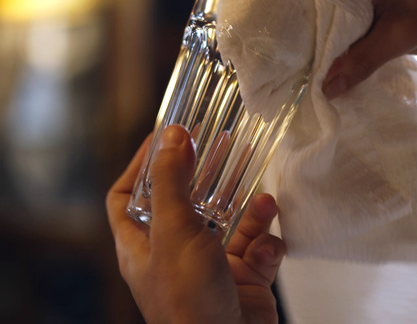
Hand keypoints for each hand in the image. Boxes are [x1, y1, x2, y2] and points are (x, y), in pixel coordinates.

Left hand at [106, 125, 284, 323]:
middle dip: (206, 176)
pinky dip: (267, 243)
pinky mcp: (245, 279)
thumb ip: (172, 181)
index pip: (128, 197)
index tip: (163, 138)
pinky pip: (259, 249)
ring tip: (263, 198)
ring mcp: (211, 268)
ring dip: (249, 209)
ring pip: (231, 223)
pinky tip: (268, 246)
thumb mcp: (173, 231)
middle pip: (186, 202)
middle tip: (221, 146)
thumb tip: (172, 136)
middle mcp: (174, 255)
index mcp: (142, 246)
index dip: (141, 165)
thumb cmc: (187, 300)